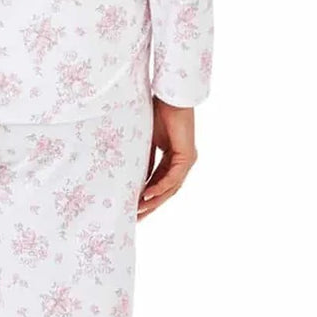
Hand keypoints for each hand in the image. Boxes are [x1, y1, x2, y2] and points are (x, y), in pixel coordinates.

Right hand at [138, 98, 196, 219]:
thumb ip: (142, 160)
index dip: (146, 197)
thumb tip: (128, 177)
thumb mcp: (145, 142)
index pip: (159, 184)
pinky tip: (147, 194)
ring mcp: (186, 161)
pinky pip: (173, 178)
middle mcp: (182, 163)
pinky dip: (160, 187)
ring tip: (139, 210)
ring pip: (171, 188)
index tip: (132, 208)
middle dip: (150, 205)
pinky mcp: (188, 157)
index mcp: (172, 159)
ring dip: (154, 200)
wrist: (169, 97)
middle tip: (135, 219)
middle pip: (166, 191)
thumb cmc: (157, 113)